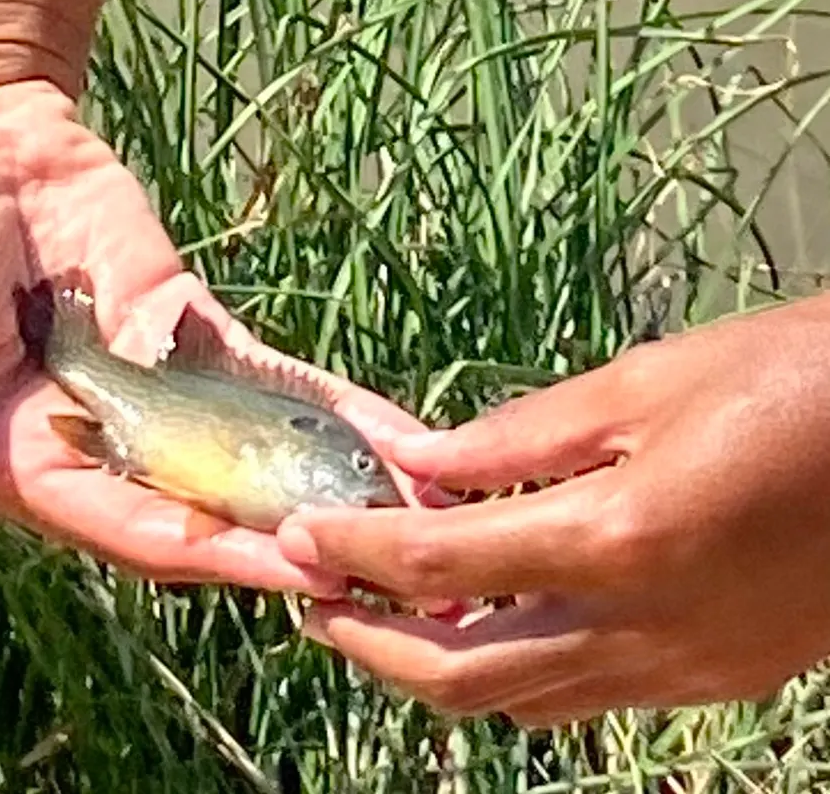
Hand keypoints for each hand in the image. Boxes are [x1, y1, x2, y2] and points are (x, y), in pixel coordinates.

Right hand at [0, 80, 425, 593]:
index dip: (217, 553)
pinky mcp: (189, 331)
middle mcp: (99, 439)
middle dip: (293, 531)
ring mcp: (155, 387)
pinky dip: (323, 407)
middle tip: (388, 555)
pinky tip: (388, 431)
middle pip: (208, 504)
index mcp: (27, 461)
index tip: (302, 570)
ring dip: (326, 481)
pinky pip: (264, 377)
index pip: (136, 528)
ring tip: (416, 508)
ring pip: (249, 449)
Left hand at [277, 297, 829, 723]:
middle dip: (372, 647)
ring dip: (439, 666)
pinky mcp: (719, 679)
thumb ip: (517, 436)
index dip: (355, 553)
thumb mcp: (642, 383)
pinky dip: (519, 666)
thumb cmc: (788, 378)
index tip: (300, 539)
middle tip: (316, 605)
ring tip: (388, 614)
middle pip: (465, 677)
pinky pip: (588, 694)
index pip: (440, 566)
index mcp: (619, 539)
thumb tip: (420, 460)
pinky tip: (495, 617)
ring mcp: (687, 670)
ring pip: (523, 703)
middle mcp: (645, 630)